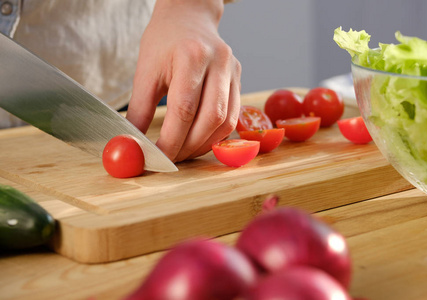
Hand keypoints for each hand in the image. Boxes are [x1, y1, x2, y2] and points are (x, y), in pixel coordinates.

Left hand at [126, 0, 241, 162]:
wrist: (189, 17)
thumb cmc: (164, 41)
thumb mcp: (145, 71)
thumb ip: (140, 109)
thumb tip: (132, 143)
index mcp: (191, 56)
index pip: (184, 109)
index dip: (171, 140)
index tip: (158, 158)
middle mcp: (219, 63)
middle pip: (211, 118)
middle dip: (189, 147)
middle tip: (172, 159)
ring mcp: (233, 71)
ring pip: (226, 122)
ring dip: (205, 144)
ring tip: (185, 152)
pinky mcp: (238, 79)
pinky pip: (233, 116)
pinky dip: (215, 135)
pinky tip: (199, 139)